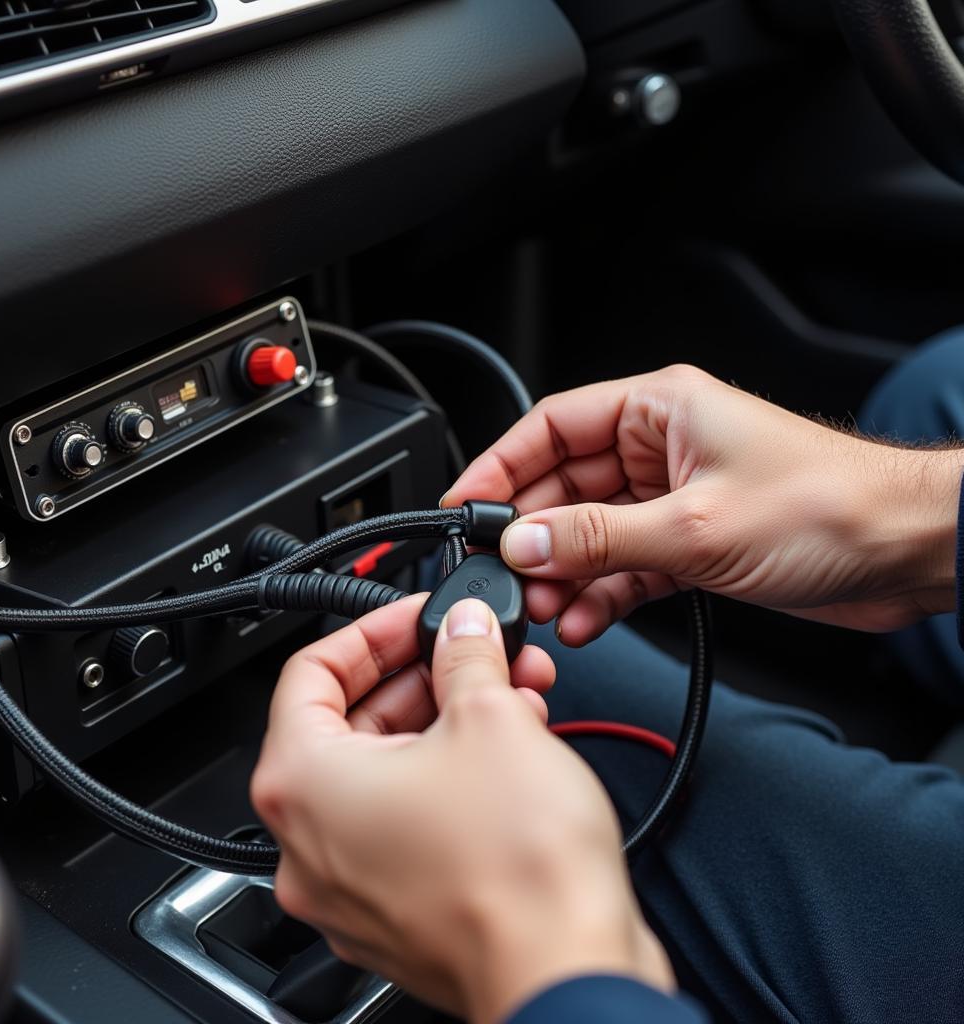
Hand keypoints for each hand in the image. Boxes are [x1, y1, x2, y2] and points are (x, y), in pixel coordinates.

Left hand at [251, 595, 672, 1023]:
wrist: (567, 974)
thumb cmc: (516, 873)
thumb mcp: (491, 718)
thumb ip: (466, 654)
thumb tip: (462, 628)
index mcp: (304, 784)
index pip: (311, 672)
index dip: (373, 630)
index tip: (419, 617)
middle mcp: (310, 843)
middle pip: (353, 723)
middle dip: (428, 677)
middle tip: (478, 652)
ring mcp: (350, 887)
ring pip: (389, 774)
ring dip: (449, 723)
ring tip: (512, 696)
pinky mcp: (396, 913)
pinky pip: (409, 823)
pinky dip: (451, 779)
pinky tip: (511, 753)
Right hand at [443, 365, 961, 642]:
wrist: (908, 551)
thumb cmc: (830, 505)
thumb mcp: (694, 526)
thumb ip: (600, 538)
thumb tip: (527, 540)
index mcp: (658, 412)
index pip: (552, 426)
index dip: (502, 464)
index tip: (468, 504)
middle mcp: (660, 450)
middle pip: (566, 486)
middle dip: (535, 535)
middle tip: (505, 574)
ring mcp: (673, 499)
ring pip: (593, 533)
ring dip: (566, 573)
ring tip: (545, 609)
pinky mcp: (691, 544)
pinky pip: (626, 566)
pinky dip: (604, 593)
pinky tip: (585, 620)